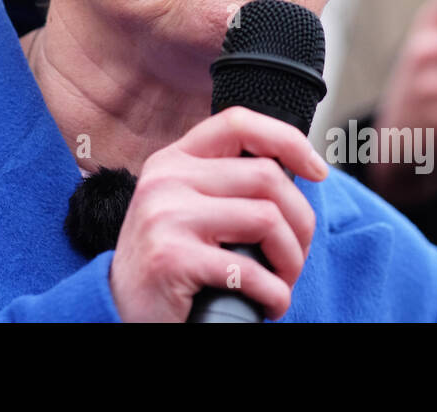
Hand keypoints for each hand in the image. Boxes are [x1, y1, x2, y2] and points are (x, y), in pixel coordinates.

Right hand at [108, 105, 327, 322]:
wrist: (118, 313)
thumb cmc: (168, 265)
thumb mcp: (185, 208)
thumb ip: (223, 184)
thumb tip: (296, 171)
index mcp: (172, 160)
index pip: (237, 123)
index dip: (287, 140)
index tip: (317, 171)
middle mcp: (165, 179)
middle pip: (267, 177)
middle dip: (300, 223)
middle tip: (293, 257)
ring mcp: (165, 215)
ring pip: (267, 219)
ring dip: (291, 261)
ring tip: (281, 283)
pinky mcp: (171, 258)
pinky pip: (250, 270)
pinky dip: (275, 294)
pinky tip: (269, 304)